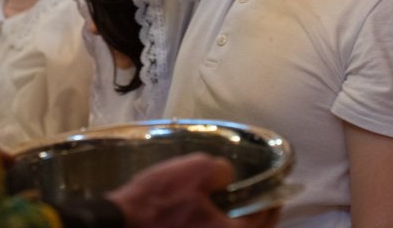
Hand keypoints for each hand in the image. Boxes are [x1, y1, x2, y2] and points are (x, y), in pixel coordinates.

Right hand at [107, 153, 276, 227]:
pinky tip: (200, 214)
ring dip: (228, 224)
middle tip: (252, 199)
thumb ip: (221, 170)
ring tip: (225, 205)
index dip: (272, 204)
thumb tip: (227, 175)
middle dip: (251, 218)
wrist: (117, 226)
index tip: (276, 193)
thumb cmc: (158, 202)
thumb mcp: (196, 170)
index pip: (264, 222)